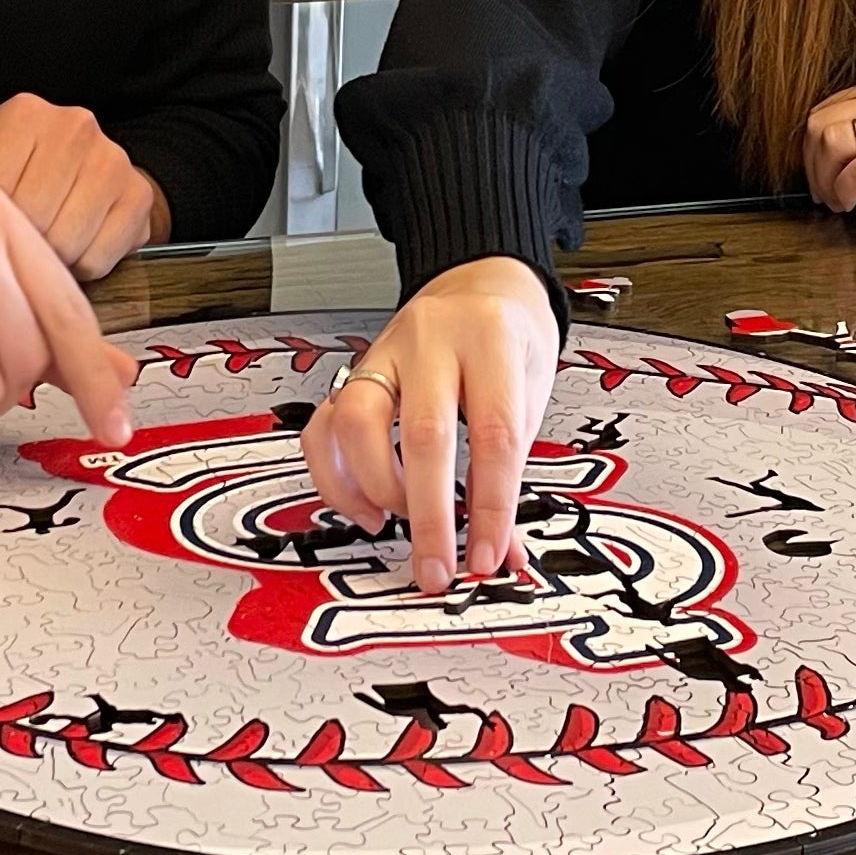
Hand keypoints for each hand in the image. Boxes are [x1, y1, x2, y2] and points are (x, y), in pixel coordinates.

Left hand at [0, 94, 168, 279]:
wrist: (87, 184)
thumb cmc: (18, 183)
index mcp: (22, 115)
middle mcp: (72, 125)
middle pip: (31, 218)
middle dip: (16, 247)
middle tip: (11, 252)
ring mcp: (112, 159)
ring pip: (65, 242)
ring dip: (49, 262)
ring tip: (41, 250)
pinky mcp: (139, 195)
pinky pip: (98, 258)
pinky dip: (81, 269)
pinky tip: (73, 252)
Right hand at [301, 257, 558, 594]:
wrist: (480, 287)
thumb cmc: (509, 340)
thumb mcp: (531, 393)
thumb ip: (512, 471)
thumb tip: (502, 551)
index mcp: (490, 338)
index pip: (493, 433)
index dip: (491, 506)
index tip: (487, 556)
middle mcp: (431, 339)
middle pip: (424, 434)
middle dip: (430, 515)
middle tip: (436, 567)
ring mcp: (383, 352)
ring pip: (359, 423)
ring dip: (379, 489)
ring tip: (399, 520)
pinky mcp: (352, 371)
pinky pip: (323, 426)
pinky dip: (336, 478)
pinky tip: (365, 507)